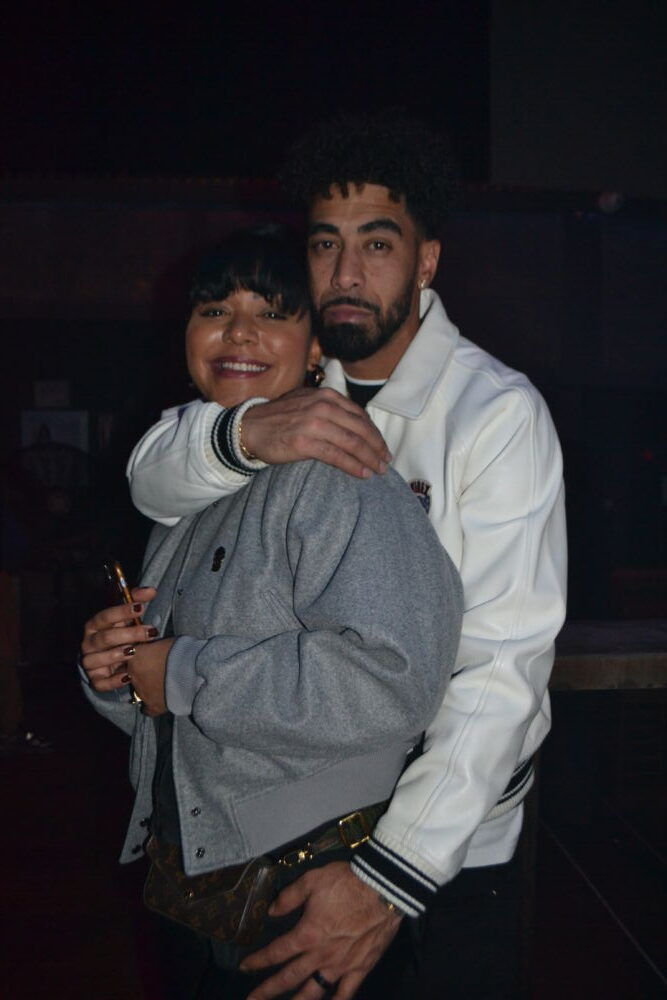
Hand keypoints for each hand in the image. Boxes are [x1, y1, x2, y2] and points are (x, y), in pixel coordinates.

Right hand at [80, 586, 157, 691]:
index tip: (141, 608)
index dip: (122, 611)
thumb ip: (137, 601)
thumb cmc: (121, 632)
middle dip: (128, 634)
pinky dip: (113, 681)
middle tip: (151, 632)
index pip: (105, 616)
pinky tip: (128, 675)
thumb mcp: (127, 616)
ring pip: (96, 660)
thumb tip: (151, 590)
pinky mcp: (95, 679)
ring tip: (135, 652)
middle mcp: (88, 643)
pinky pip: (100, 683)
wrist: (114, 657)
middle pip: (104, 638)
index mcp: (95, 625)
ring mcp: (89, 661)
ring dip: (116, 655)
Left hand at [126, 636, 174, 715]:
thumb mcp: (165, 641)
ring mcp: (141, 691)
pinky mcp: (153, 705)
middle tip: (154, 670)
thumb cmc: (182, 650)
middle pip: (130, 674)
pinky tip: (158, 701)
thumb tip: (155, 648)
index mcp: (135, 655)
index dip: (137, 657)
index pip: (127, 656)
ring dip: (147, 687)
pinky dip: (151, 706)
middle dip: (140, 672)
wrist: (193, 670)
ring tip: (162, 684)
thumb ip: (154, 646)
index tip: (146, 656)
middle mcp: (133, 674)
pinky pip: (147, 709)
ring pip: (138, 690)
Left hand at [240, 862, 401, 999]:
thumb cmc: (346, 882)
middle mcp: (320, 956)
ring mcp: (340, 966)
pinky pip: (346, 993)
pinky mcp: (360, 969)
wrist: (382, 889)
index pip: (276, 952)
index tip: (244, 967)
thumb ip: (289, 897)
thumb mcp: (312, 880)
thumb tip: (271, 911)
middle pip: (289, 978)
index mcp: (306, 934)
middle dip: (267, 991)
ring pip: (314, 992)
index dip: (258, 961)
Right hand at [242, 389, 391, 479]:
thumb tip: (355, 425)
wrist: (250, 428)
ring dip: (369, 458)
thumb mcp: (307, 403)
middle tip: (386, 461)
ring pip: (352, 443)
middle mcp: (323, 406)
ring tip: (379, 470)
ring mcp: (315, 423)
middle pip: (361, 429)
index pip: (360, 415)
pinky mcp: (306, 442)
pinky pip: (337, 456)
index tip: (381, 446)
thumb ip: (330, 409)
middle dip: (377, 447)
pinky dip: (353, 466)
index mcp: (326, 396)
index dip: (374, 433)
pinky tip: (362, 474)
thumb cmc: (278, 419)